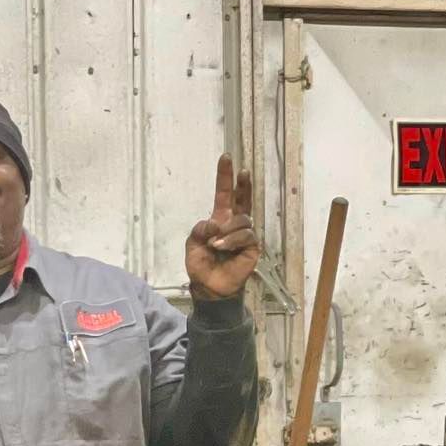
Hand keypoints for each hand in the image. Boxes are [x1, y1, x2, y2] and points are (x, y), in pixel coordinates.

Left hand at [185, 154, 259, 299]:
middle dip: (243, 184)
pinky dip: (232, 240)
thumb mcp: (192, 244)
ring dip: (227, 231)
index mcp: (219, 218)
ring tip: (215, 244)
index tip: (226, 157)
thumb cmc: (201, 265)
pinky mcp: (252, 247)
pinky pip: (246, 235)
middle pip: (243, 198)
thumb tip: (215, 222)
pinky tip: (223, 248)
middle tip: (243, 171)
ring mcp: (245, 234)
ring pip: (243, 220)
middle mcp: (234, 223)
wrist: (209, 287)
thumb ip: (200, 229)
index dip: (225, 177)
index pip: (224, 194)